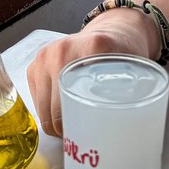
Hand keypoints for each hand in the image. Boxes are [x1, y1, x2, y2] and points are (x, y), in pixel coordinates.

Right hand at [26, 9, 155, 136]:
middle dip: (67, 130)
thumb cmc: (123, 54)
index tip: (90, 137)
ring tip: (74, 126)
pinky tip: (64, 112)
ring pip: (42, 109)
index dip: (81, 127)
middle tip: (82, 138)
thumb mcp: (133, 73)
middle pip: (54, 110)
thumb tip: (126, 133)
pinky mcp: (35, 64)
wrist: (113, 30)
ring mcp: (45, 56)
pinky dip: (48, 112)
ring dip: (56, 124)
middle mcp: (62, 50)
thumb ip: (127, 93)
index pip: (76, 101)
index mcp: (92, 49)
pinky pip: (36, 101)